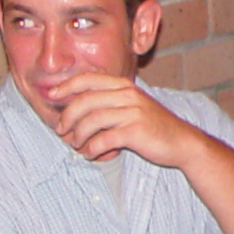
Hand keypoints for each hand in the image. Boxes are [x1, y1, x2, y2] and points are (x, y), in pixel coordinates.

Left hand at [48, 74, 208, 168]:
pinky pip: (103, 140)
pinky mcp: (135, 131)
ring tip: (77, 145)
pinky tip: (91, 154)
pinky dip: (91, 149)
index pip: (88, 79)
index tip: (51, 96)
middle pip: (85, 101)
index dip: (66, 86)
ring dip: (78, 136)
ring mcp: (132, 112)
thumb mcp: (132, 106)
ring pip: (91, 121)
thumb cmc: (153, 126)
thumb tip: (75, 108)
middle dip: (67, 117)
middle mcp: (128, 95)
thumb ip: (109, 102)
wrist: (182, 142)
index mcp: (124, 86)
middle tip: (61, 131)